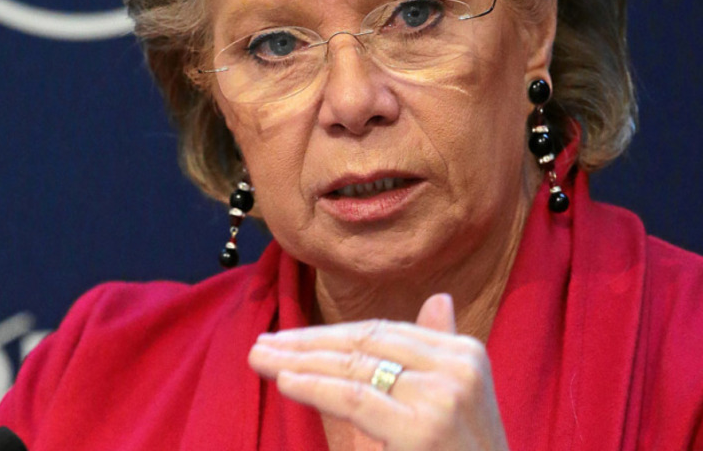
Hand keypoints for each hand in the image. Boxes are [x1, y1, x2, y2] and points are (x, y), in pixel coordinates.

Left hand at [248, 294, 508, 449]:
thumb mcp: (452, 401)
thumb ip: (433, 352)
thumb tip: (438, 300)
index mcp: (465, 351)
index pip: (381, 332)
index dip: (329, 334)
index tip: (286, 338)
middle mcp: (459, 366)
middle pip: (365, 344)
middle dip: (307, 345)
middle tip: (262, 346)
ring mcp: (443, 396)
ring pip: (354, 367)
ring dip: (299, 362)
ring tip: (260, 359)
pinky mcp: (422, 428)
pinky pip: (355, 398)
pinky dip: (314, 386)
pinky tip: (285, 381)